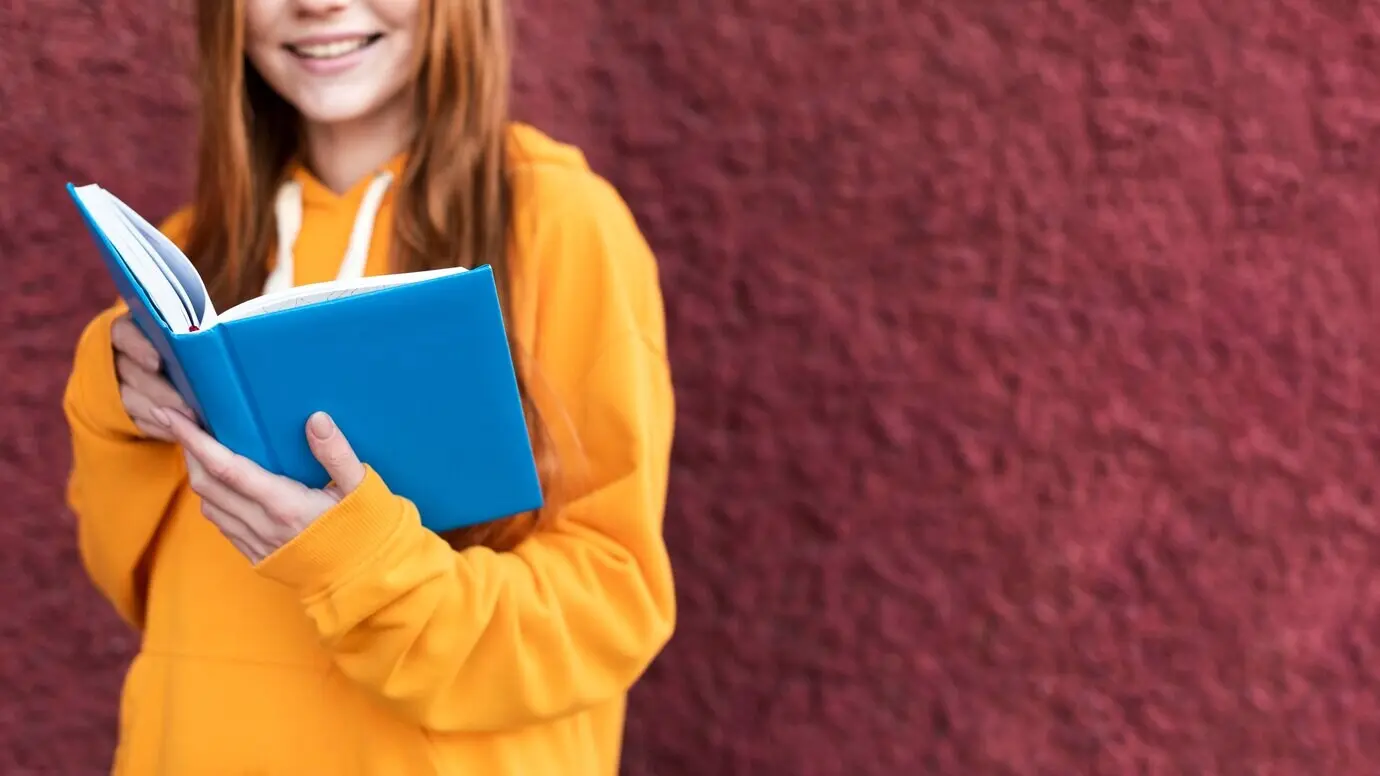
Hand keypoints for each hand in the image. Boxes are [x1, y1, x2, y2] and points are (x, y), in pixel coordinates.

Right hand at [112, 313, 192, 440]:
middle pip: (130, 371)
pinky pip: (136, 421)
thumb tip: (213, 337)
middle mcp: (118, 354)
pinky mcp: (120, 410)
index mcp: (131, 328)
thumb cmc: (191, 340)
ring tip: (190, 423)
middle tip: (188, 407)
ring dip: (160, 413)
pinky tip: (180, 433)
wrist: (174, 365)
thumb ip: (195, 331)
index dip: (137, 346)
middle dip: (160, 391)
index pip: (122, 332)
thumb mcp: (190, 329)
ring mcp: (115, 384)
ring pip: (129, 399)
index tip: (157, 362)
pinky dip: (159, 428)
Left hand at [157, 409, 367, 562]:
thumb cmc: (365, 531)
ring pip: (209, 505)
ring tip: (203, 450)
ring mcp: (257, 543)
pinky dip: (214, 498)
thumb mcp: (361, 488)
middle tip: (185, 422)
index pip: (226, 468)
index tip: (173, 415)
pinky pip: (222, 523)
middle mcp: (262, 525)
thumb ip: (337, 453)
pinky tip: (223, 484)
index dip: (195, 440)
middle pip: (206, 485)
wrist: (364, 580)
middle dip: (189, 451)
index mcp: (284, 505)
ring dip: (199, 475)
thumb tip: (315, 418)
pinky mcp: (257, 555)